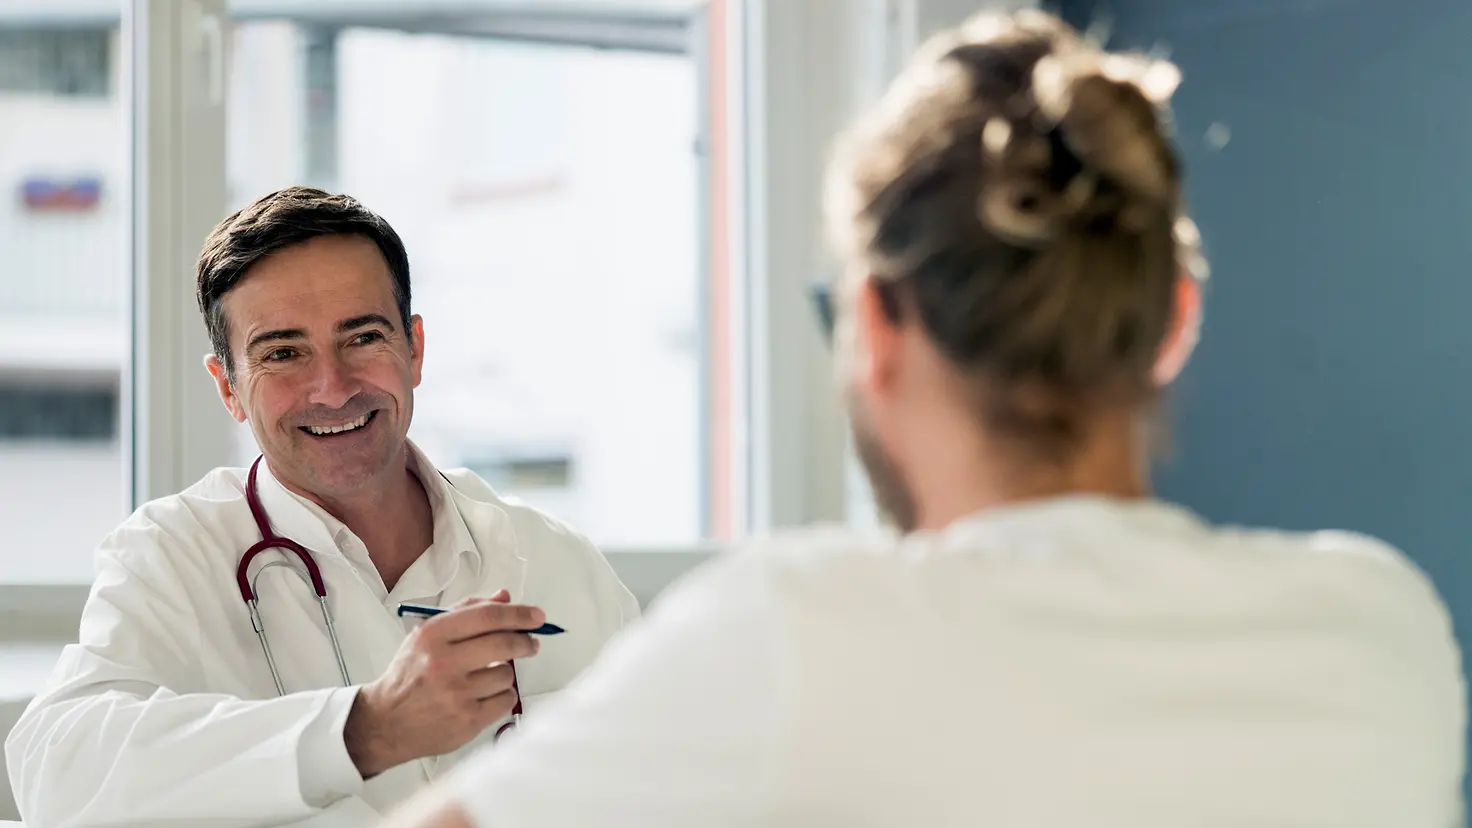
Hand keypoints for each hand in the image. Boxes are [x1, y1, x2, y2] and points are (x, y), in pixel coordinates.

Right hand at [344, 591, 543, 776]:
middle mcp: (443, 663)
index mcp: (432, 636)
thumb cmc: (409, 675)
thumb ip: (466, 612)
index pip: (487, 616)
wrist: (385, 723)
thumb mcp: (426, 636)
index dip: (518, 614)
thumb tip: (504, 597)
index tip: (537, 616)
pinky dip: (502, 696)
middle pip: (503, 643)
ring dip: (506, 673)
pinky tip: (486, 695)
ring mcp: (456, 694)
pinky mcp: (466, 721)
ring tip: (489, 676)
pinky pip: (505, 700)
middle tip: (531, 643)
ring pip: (507, 674)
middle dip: (525, 641)